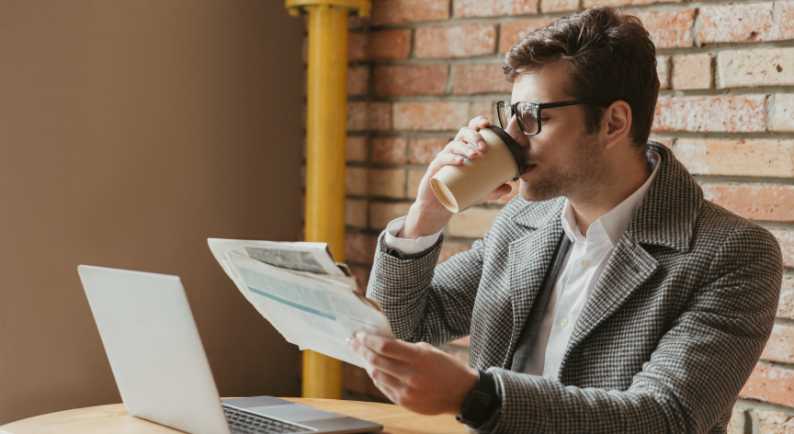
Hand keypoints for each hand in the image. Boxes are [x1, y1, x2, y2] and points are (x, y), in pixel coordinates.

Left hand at [346, 331, 477, 415]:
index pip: (385, 347)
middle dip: (360, 349)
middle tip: (352, 341)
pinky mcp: (405, 402)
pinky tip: (373, 368)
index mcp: (419, 358)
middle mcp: (412, 376)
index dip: (368, 339)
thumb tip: (381, 343)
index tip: (359, 334)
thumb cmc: (446, 367)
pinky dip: (376, 376)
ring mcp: (407, 392)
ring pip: (376, 375)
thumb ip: (405, 348)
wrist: (461, 393)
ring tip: (361, 354)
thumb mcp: (429, 350)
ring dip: (366, 363)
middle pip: (376, 361)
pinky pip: (383, 387)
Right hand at [401, 116, 513, 238]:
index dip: (478, 122)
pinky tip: (459, 161)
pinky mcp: (435, 168)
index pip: (472, 129)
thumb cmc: (459, 193)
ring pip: (454, 145)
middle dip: (475, 136)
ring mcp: (444, 157)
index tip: (487, 123)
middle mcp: (455, 150)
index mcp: (466, 149)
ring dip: (465, 148)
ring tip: (474, 155)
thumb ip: (494, 189)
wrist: (439, 206)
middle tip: (484, 148)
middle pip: (464, 133)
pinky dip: (451, 158)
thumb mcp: (479, 192)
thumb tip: (510, 187)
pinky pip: (442, 158)